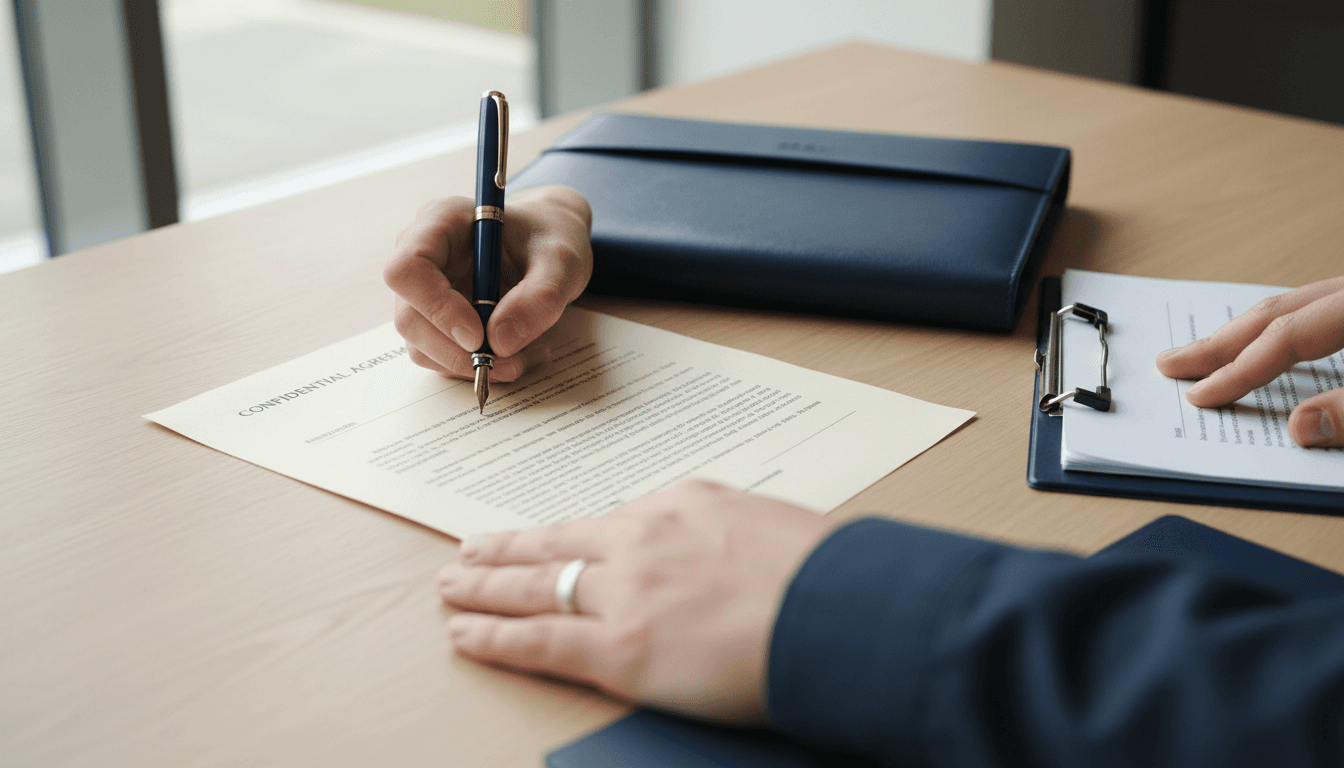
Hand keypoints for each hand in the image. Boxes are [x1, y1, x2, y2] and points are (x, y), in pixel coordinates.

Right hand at [383, 186, 592, 381]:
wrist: (548, 247)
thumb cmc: (550, 240)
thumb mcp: (562, 261)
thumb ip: (540, 296)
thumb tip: (500, 342)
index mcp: (440, 221)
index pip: (408, 270)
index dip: (436, 308)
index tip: (478, 336)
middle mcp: (421, 255)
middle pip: (409, 317)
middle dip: (456, 351)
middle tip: (509, 363)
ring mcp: (422, 291)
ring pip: (421, 345)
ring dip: (469, 364)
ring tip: (522, 358)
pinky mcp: (434, 320)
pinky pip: (440, 356)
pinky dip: (475, 366)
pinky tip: (513, 354)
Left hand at [436, 479, 834, 723]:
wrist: (843, 609)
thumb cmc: (829, 575)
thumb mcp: (773, 530)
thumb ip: (726, 539)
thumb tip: (718, 558)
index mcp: (683, 505)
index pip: (606, 522)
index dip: (564, 534)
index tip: (546, 537)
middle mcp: (643, 540)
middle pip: (555, 544)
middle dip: (505, 551)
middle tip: (467, 551)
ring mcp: (626, 593)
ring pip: (534, 585)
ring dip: (485, 587)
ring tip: (452, 587)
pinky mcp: (620, 649)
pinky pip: (538, 640)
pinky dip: (494, 636)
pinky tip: (465, 634)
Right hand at [1156, 275, 1343, 447]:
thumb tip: (1302, 428)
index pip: (1284, 335)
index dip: (1239, 369)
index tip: (1201, 394)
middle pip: (1275, 313)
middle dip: (1219, 342)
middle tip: (1173, 362)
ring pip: (1292, 309)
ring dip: (1246, 336)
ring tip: (1209, 355)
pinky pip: (1312, 315)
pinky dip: (1280, 334)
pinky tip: (1269, 350)